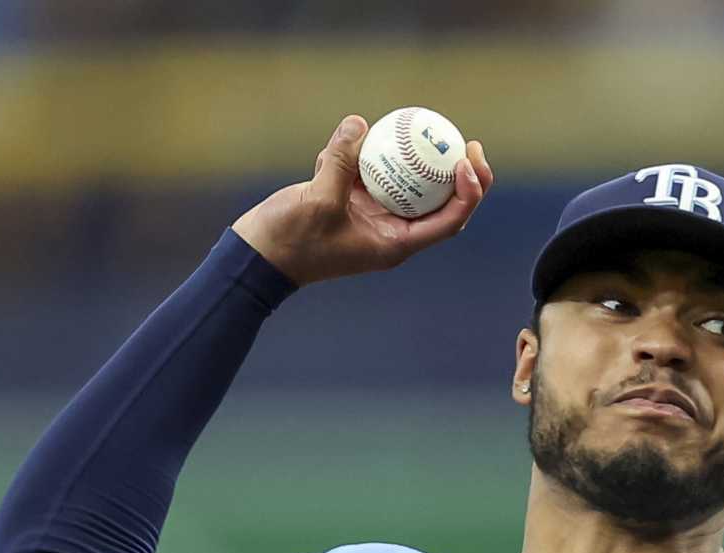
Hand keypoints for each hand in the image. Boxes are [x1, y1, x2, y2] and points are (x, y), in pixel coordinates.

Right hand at [230, 114, 493, 284]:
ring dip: (414, 160)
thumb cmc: (290, 241)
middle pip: (439, 203)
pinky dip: (366, 156)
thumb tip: (359, 123)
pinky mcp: (350, 204)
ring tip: (425, 128)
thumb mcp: (317, 200)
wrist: (256, 258)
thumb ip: (341, 162)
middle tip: (468, 143)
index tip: (468, 162)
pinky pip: (370, 175)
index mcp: (396, 244)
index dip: (468, 193)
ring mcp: (371, 218)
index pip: (449, 221)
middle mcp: (391, 232)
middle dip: (459, 175)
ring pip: (406, 186)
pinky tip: (353, 136)